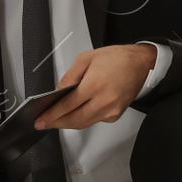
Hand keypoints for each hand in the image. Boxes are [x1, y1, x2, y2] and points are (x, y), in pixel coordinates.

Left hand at [34, 43, 155, 129]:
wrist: (141, 64)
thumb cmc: (116, 58)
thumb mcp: (86, 58)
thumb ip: (70, 76)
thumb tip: (58, 92)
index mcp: (95, 84)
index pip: (68, 105)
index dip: (52, 114)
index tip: (41, 119)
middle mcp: (104, 101)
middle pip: (75, 119)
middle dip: (56, 123)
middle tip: (43, 123)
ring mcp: (111, 110)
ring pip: (84, 123)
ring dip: (67, 124)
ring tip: (54, 121)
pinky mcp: (115, 115)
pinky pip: (94, 121)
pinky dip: (82, 120)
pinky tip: (73, 115)